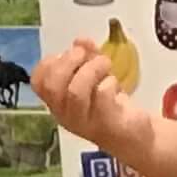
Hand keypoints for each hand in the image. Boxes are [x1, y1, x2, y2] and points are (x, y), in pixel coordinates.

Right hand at [34, 41, 151, 154]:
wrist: (137, 135)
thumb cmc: (111, 106)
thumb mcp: (96, 76)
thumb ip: (87, 56)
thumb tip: (80, 40)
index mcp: (58, 103)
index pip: (38, 82)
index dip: (50, 62)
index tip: (70, 53)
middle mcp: (66, 114)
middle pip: (52, 86)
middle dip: (68, 61)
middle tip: (86, 54)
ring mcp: (85, 122)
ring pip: (75, 91)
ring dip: (91, 69)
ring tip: (105, 64)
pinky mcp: (107, 124)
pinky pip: (102, 96)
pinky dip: (109, 82)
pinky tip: (116, 85)